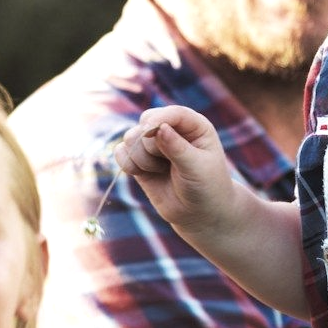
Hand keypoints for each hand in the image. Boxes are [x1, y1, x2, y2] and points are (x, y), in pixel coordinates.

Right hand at [114, 105, 238, 233]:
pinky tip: (143, 174)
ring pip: (130, 138)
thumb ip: (177, 148)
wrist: (199, 213)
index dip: (159, 120)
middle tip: (167, 165)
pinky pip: (120, 153)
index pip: (172, 113)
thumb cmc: (206, 187)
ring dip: (142, 159)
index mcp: (194, 126)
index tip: (150, 132)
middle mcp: (172, 130)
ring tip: (161, 171)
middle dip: (150, 145)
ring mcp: (153, 144)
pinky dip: (127, 164)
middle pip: (145, 123)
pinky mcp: (139, 159)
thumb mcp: (197, 168)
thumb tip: (159, 128)